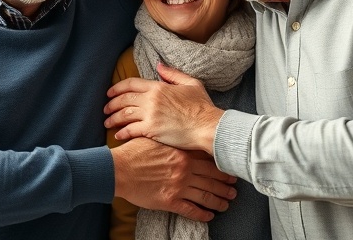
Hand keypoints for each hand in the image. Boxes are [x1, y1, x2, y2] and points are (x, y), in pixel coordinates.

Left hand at [105, 64, 223, 153]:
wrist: (208, 126)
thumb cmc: (202, 107)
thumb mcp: (191, 84)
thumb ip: (173, 74)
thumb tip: (159, 65)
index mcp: (158, 87)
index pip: (131, 84)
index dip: (117, 88)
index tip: (110, 93)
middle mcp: (151, 100)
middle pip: (124, 99)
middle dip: (111, 104)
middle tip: (105, 109)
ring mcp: (150, 115)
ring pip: (124, 114)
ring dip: (113, 119)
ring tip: (107, 123)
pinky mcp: (151, 131)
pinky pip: (130, 130)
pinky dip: (122, 133)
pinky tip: (117, 136)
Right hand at [111, 137, 236, 221]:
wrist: (118, 169)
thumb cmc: (133, 152)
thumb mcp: (155, 139)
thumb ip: (171, 141)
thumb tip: (180, 137)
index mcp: (182, 153)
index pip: (209, 160)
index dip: (221, 166)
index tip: (229, 170)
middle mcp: (184, 170)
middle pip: (212, 178)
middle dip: (225, 185)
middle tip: (234, 189)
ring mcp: (179, 186)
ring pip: (206, 195)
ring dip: (219, 201)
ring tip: (226, 204)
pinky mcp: (170, 201)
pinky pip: (191, 210)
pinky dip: (202, 214)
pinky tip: (209, 216)